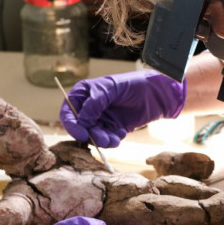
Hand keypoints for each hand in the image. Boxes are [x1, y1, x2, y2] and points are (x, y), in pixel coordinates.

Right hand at [59, 70, 186, 146]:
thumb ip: (95, 103)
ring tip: (116, 137)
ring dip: (103, 139)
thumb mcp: (111, 88)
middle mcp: (89, 107)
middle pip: (80, 128)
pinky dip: (112, 140)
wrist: (156, 94)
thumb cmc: (133, 84)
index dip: (72, 125)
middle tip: (104, 139)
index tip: (82, 134)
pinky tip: (122, 133)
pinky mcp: (111, 128)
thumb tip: (81, 120)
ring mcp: (100, 118)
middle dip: (91, 135)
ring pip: (93, 136)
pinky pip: (106, 139)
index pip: (68, 112)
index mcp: (83, 93)